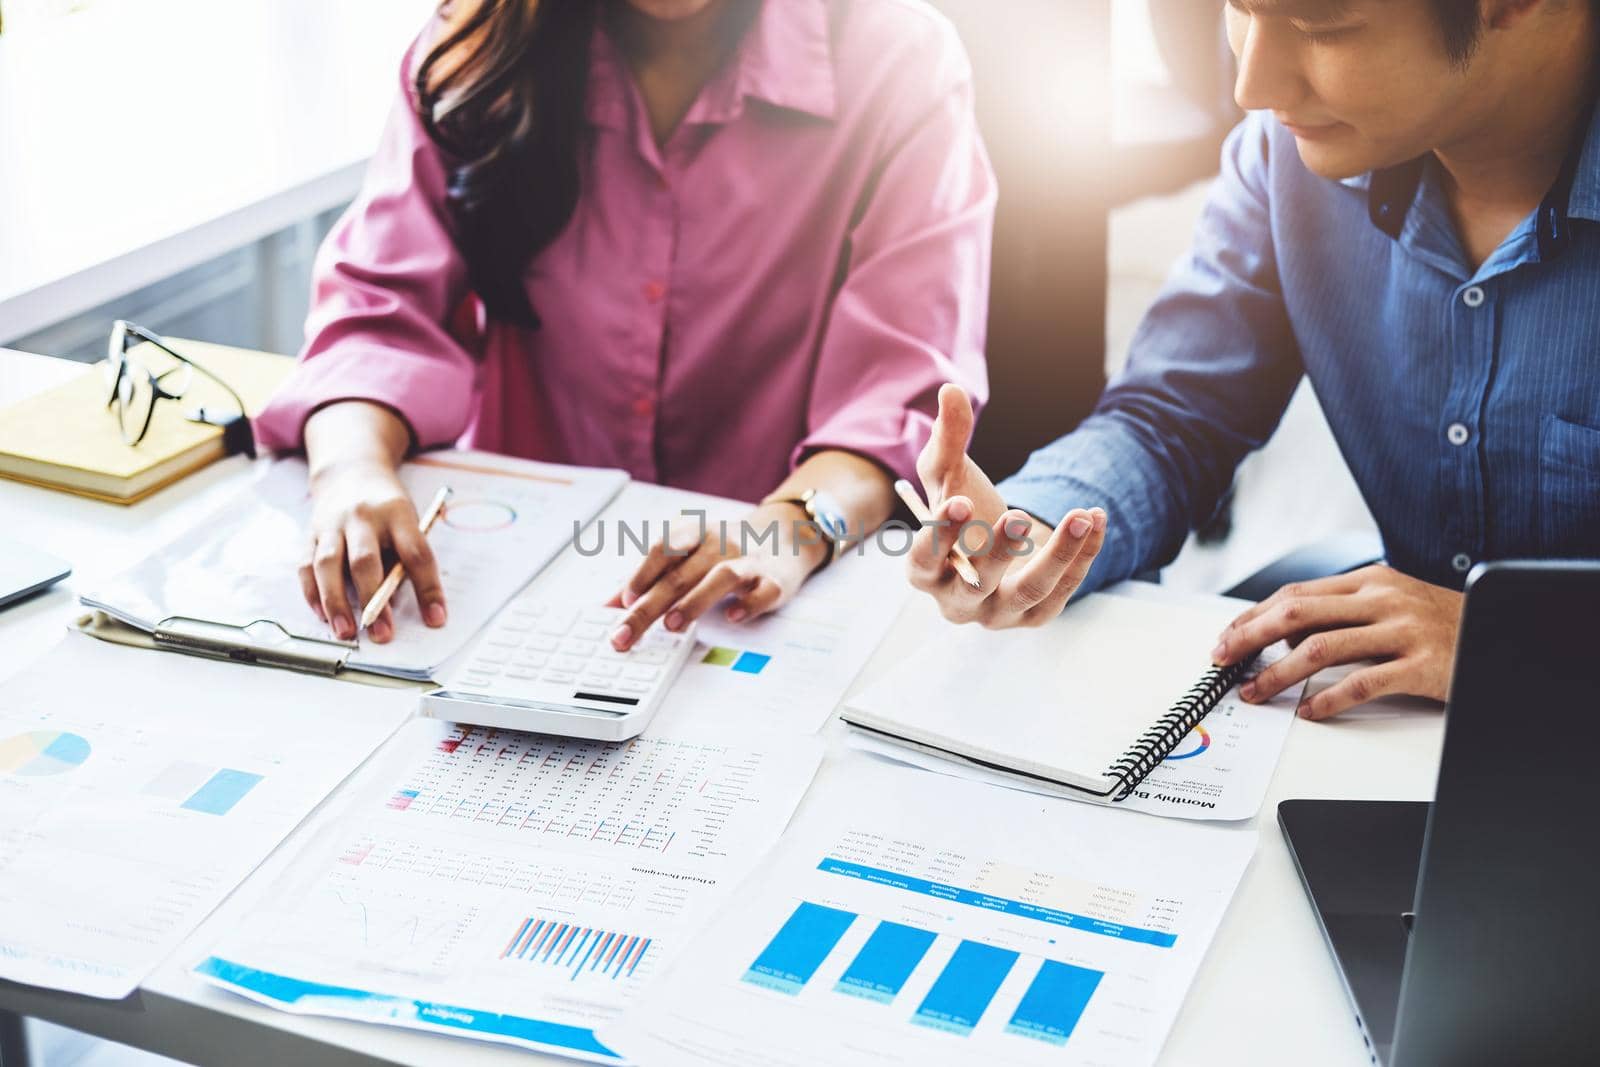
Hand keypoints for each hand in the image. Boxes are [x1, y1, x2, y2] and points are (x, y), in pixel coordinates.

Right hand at [300, 458, 446, 642]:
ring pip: (328, 565)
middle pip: (365, 561)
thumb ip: (405, 557)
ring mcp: (332, 524)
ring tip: (346, 632)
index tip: (436, 618)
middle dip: (373, 600)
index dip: (428, 588)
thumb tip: (402, 604)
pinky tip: (323, 615)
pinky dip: (313, 593)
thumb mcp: (407, 520)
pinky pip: (306, 566)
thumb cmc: (387, 506)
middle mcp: (362, 517)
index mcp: (397, 513)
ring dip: (336, 602)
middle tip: (382, 633)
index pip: (416, 553)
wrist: (351, 471)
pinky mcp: (310, 534)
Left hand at [608, 503, 823, 650]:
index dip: (642, 573)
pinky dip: (747, 604)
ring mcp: (750, 561)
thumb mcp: (688, 554)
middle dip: (649, 607)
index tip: (624, 600)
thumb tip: (608, 608)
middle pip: (680, 574)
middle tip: (626, 635)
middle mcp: (721, 543)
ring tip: (671, 625)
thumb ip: (650, 579)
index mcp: (696, 533)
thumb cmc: (725, 549)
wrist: (788, 535)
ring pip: (721, 578)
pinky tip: (731, 616)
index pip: (664, 548)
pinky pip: (762, 592)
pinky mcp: (775, 581)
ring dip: (694, 601)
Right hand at [907, 384, 1107, 627]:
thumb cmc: (963, 511)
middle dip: (997, 551)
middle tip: (1018, 515)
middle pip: (975, 586)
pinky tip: (1096, 518)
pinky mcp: (1036, 616)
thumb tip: (951, 390)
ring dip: (1057, 553)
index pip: (922, 563)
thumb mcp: (950, 474)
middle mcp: (957, 602)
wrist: (996, 548)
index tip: (958, 502)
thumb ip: (948, 436)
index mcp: (924, 572)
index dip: (939, 537)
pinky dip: (1083, 554)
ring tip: (1079, 515)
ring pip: (1029, 591)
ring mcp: (998, 614)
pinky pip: (1064, 589)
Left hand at [1212, 565, 1462, 719]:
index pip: (1294, 594)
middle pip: (1297, 614)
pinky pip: (1363, 683)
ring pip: (1321, 648)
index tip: (1226, 638)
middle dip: (1251, 638)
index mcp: (1368, 581)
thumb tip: (1284, 631)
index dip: (1253, 617)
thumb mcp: (1390, 602)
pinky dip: (1329, 698)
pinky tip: (1309, 711)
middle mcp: (1381, 599)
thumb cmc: (1440, 622)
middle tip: (1223, 660)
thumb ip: (1341, 610)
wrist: (1502, 632)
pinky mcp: (1421, 665)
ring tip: (1255, 692)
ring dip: (1279, 673)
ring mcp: (1401, 631)